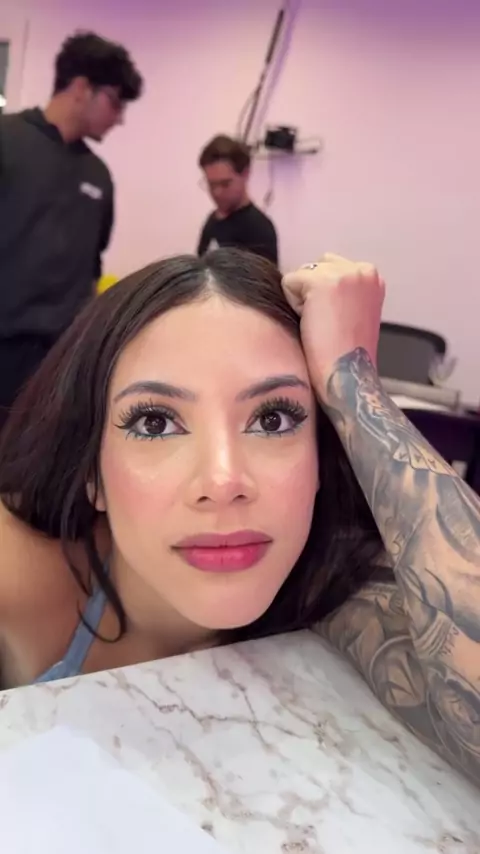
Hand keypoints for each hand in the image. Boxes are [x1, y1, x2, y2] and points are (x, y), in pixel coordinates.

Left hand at [282, 253, 384, 399]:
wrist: (347, 374)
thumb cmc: (346, 353)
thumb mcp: (356, 312)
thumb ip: (344, 292)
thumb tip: (314, 285)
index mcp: (373, 277)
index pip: (331, 268)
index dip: (325, 297)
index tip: (337, 321)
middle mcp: (364, 269)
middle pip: (315, 268)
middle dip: (313, 294)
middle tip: (328, 324)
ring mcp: (344, 272)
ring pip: (302, 275)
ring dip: (303, 299)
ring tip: (320, 324)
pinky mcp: (322, 281)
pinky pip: (289, 283)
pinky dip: (293, 305)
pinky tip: (312, 324)